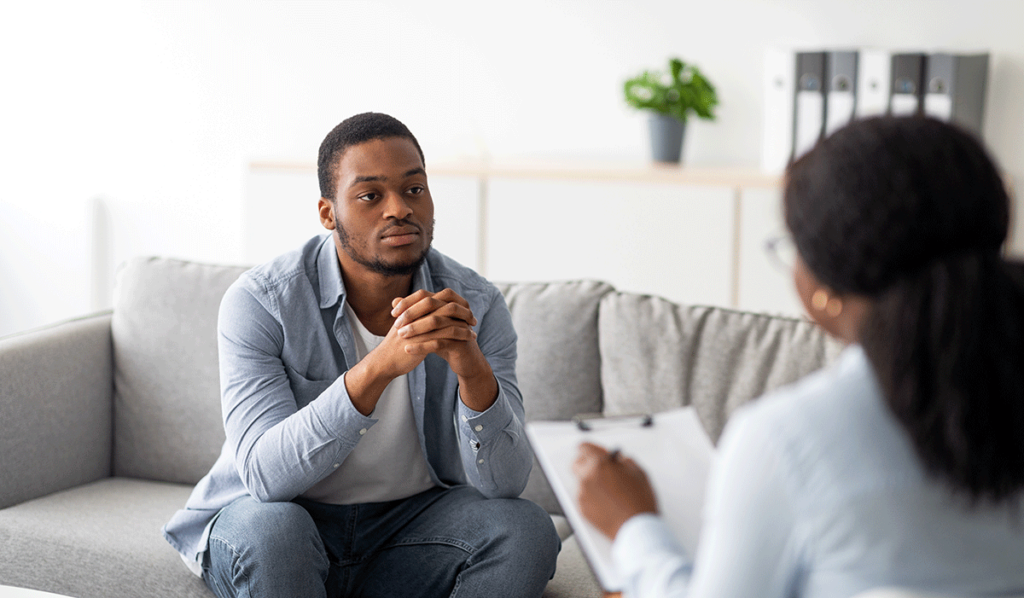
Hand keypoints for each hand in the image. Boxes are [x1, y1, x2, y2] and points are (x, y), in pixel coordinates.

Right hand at [344, 288, 482, 414]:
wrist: (384, 362)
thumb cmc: (394, 346)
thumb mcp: (403, 327)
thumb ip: (413, 317)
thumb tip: (426, 312)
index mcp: (411, 310)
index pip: (435, 299)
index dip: (452, 303)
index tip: (464, 310)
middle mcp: (415, 315)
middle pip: (444, 306)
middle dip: (461, 312)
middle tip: (473, 319)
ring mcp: (418, 327)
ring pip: (447, 320)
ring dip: (463, 325)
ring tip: (473, 333)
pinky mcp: (421, 340)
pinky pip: (445, 335)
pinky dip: (459, 336)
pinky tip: (468, 341)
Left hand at [573, 442, 657, 538]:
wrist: (636, 528)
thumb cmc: (639, 502)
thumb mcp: (638, 472)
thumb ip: (624, 460)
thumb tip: (617, 459)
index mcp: (599, 464)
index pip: (584, 447)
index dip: (592, 448)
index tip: (597, 451)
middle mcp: (586, 477)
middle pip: (577, 463)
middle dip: (588, 463)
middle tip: (602, 468)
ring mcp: (583, 494)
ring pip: (581, 481)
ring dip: (591, 480)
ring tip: (608, 488)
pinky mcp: (582, 509)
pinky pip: (584, 496)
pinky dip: (592, 495)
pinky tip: (607, 501)